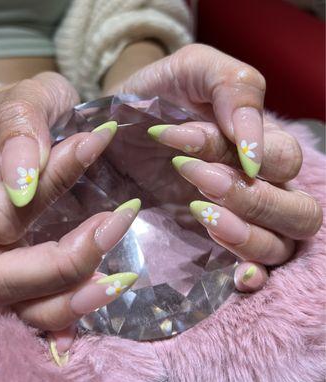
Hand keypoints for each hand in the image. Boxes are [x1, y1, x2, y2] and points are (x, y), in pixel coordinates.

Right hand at [0, 73, 139, 361]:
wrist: (39, 122)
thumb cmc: (35, 108)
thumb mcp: (31, 96)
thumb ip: (21, 127)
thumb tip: (22, 182)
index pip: (4, 211)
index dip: (50, 188)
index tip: (97, 147)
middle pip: (1, 278)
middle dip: (64, 262)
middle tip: (118, 224)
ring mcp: (10, 254)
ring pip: (22, 306)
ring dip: (73, 299)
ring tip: (122, 278)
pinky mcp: (37, 267)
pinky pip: (45, 309)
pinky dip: (71, 317)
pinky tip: (104, 301)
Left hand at [118, 44, 322, 289]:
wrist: (119, 122)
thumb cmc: (157, 94)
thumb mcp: (193, 71)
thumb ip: (233, 89)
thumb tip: (253, 145)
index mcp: (261, 146)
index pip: (281, 162)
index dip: (246, 157)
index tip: (184, 140)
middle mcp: (258, 186)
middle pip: (298, 211)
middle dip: (250, 199)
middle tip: (196, 180)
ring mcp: (237, 219)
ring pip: (280, 245)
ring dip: (248, 236)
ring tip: (200, 213)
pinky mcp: (211, 245)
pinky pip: (255, 271)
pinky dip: (254, 276)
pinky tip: (237, 275)